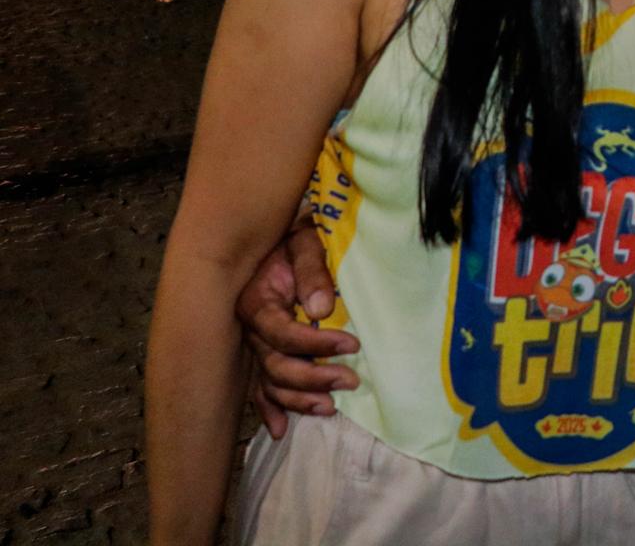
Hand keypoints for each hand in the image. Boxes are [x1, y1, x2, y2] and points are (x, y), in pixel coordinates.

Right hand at [235, 222, 358, 437]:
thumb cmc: (297, 238)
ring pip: (268, 382)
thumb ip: (313, 272)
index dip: (317, 344)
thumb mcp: (306, 243)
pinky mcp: (261, 351)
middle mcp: (250, 329)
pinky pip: (258, 387)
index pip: (283, 334)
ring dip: (297, 398)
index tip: (353, 344)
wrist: (279, 236)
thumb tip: (320, 309)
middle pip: (275, 365)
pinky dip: (269, 408)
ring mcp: (254, 343)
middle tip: (351, 380)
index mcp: (256, 302)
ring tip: (329, 407)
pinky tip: (280, 430)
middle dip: (313, 377)